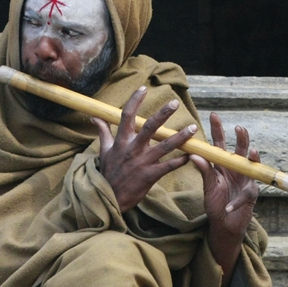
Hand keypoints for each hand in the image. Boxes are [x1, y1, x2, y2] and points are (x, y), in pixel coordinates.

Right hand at [93, 86, 197, 211]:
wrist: (109, 197)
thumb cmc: (108, 173)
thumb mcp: (104, 151)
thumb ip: (103, 132)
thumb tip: (94, 117)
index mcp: (121, 141)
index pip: (127, 116)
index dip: (135, 101)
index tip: (144, 88)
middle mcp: (133, 149)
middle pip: (149, 127)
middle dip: (163, 114)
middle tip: (175, 103)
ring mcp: (142, 162)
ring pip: (164, 146)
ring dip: (180, 137)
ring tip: (192, 128)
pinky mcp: (150, 176)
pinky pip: (168, 167)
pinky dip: (180, 161)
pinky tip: (191, 155)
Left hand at [189, 113, 258, 286]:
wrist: (224, 223)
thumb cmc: (215, 202)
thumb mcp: (208, 186)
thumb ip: (204, 171)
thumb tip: (193, 155)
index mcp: (222, 164)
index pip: (220, 143)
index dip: (218, 129)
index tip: (214, 115)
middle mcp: (235, 168)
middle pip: (240, 150)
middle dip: (241, 138)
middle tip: (238, 128)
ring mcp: (245, 180)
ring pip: (251, 166)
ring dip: (251, 159)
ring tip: (251, 152)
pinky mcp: (251, 195)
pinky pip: (245, 195)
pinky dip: (236, 201)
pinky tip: (229, 205)